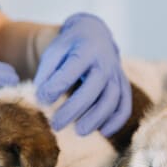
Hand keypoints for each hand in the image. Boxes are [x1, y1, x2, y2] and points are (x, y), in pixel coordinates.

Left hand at [34, 13, 130, 136]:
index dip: (56, 87)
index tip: (41, 100)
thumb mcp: (54, 51)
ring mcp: (117, 74)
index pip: (71, 70)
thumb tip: (42, 99)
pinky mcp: (123, 84)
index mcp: (86, 50)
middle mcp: (105, 62)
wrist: (95, 34)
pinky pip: (125, 105)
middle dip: (74, 109)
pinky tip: (103, 132)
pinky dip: (116, 120)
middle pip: (94, 88)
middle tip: (56, 125)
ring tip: (80, 132)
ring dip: (96, 118)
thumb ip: (46, 73)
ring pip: (112, 99)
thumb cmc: (70, 47)